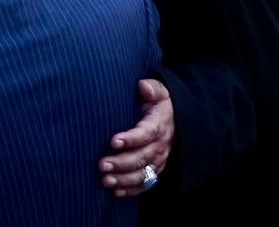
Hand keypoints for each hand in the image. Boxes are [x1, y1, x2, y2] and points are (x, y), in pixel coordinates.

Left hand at [100, 79, 173, 196]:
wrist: (176, 121)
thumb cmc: (159, 104)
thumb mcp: (160, 91)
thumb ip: (152, 88)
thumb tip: (143, 86)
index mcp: (159, 125)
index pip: (146, 134)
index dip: (131, 139)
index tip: (113, 141)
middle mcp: (160, 146)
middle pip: (142, 158)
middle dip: (122, 163)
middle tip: (102, 165)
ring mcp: (158, 160)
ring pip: (143, 174)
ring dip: (124, 179)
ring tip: (105, 180)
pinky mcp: (155, 170)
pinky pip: (145, 184)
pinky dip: (131, 190)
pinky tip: (115, 192)